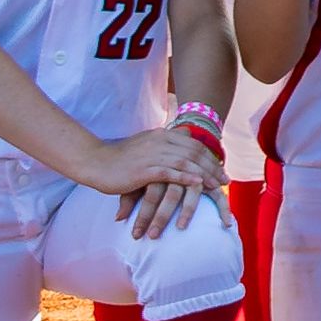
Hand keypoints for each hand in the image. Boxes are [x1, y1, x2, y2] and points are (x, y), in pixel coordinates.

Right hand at [104, 123, 223, 231]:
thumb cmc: (119, 158)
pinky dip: (187, 178)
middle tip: (225, 180)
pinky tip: (198, 185)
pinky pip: (171, 173)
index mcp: (161, 134)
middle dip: (212, 167)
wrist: (95, 162)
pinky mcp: (145, 169)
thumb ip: (163, 145)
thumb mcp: (145, 145)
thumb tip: (182, 142)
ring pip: (186, 163)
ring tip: (217, 186)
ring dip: (205, 175)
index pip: (193, 144)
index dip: (210, 156)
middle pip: (194, 153)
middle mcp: (159, 141)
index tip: (221, 168)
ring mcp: (152, 154)